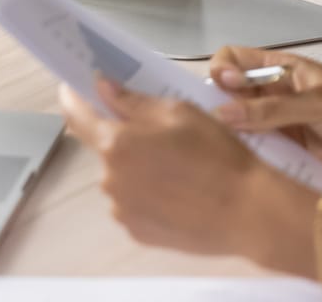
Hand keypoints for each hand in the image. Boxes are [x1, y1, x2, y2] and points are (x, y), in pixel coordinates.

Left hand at [59, 77, 295, 257]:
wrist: (248, 212)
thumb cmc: (217, 155)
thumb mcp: (178, 112)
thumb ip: (132, 101)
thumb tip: (102, 88)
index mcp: (116, 144)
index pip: (77, 116)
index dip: (72, 98)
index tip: (72, 88)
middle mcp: (110, 179)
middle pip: (105, 148)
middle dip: (124, 137)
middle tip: (163, 136)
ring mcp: (122, 210)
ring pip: (120, 177)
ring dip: (138, 168)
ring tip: (180, 170)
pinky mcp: (137, 233)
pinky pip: (134, 203)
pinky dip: (148, 195)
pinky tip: (179, 194)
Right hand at [208, 47, 321, 188]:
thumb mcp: (316, 103)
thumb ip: (271, 108)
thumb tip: (223, 113)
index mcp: (282, 71)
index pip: (235, 60)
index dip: (222, 71)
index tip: (222, 88)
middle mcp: (274, 96)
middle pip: (230, 96)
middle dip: (218, 105)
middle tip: (217, 123)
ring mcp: (279, 126)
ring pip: (239, 127)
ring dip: (230, 136)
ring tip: (225, 148)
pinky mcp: (285, 155)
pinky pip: (256, 154)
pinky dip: (245, 159)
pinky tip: (241, 166)